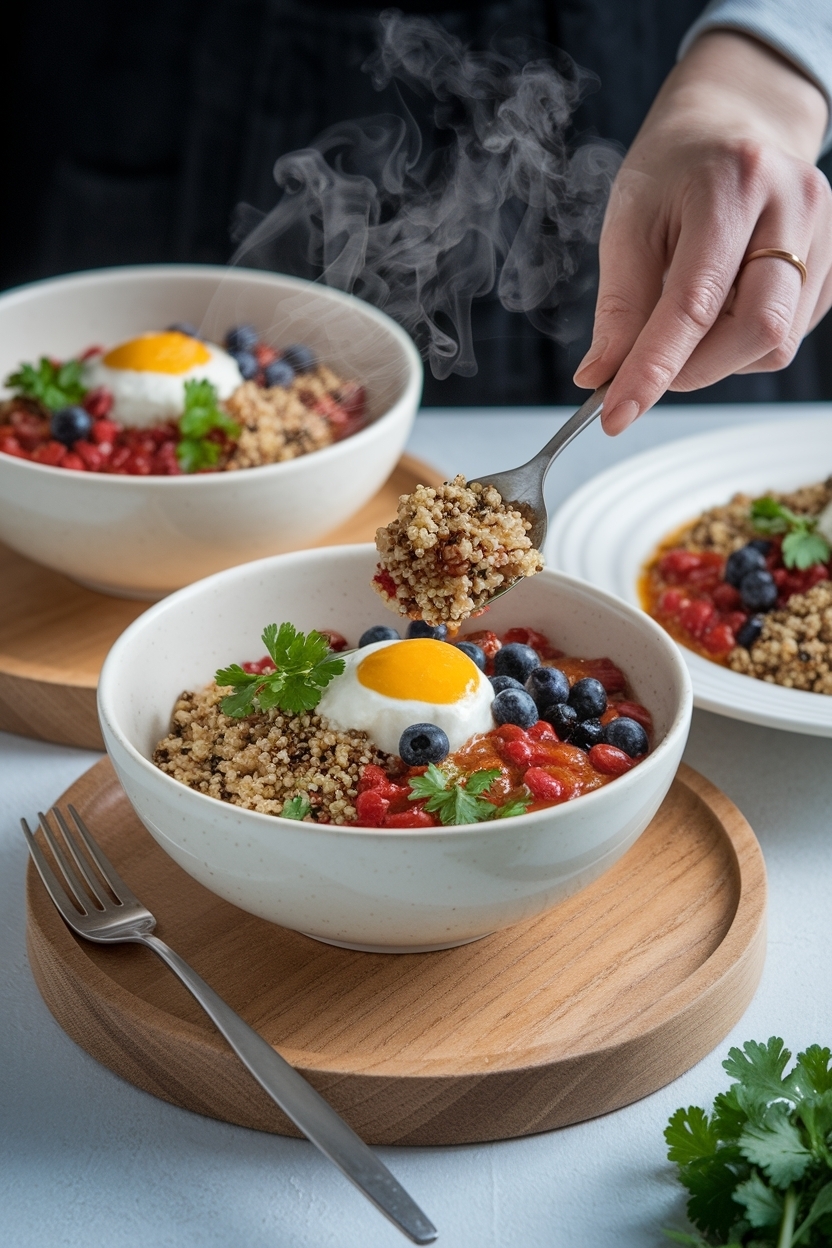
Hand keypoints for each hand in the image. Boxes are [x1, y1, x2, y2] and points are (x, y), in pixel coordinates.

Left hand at [574, 31, 831, 433]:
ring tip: (684, 325)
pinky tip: (720, 311)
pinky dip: (740, 346)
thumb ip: (619, 306)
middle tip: (646, 370)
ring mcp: (826, 235)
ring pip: (774, 344)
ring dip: (716, 359)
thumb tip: (601, 377)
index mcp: (734, 182)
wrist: (735, 126)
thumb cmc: (674, 172)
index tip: (615, 415)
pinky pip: (786, 337)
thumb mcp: (628, 223)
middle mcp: (794, 204)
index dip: (653, 369)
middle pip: (756, 329)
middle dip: (692, 370)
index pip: (693, 302)